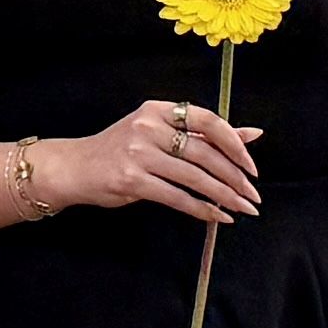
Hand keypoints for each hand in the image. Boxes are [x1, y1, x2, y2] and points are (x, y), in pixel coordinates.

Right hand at [75, 94, 261, 223]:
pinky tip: (218, 216)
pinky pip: (177, 197)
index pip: (207, 121)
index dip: (235, 144)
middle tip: (252, 194)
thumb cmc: (120, 150)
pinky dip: (201, 209)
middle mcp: (148, 128)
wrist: (74, 168)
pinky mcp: (131, 181)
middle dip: (234, 177)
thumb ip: (203, 135)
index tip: (251, 166)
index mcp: (158, 110)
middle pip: (204, 153)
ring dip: (224, 196)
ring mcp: (138, 154)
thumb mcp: (159, 134)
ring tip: (242, 208)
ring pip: (194, 177)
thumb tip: (251, 134)